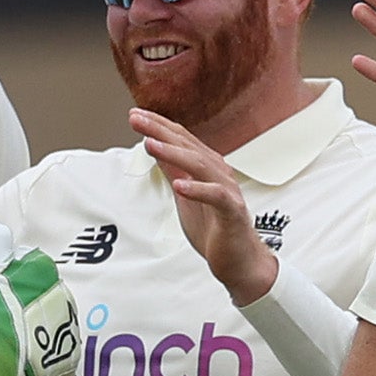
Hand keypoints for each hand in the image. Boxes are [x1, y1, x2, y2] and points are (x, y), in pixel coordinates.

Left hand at [129, 110, 275, 304]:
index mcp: (207, 167)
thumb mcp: (185, 193)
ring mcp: (227, 191)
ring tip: (151, 145)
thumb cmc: (215, 228)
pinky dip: (198, 189)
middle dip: (160, 131)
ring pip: (201, 165)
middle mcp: (219, 173)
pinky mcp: (232, 211)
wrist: (239, 261)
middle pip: (188, 146)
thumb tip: (154, 147)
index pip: (182, 139)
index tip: (135, 115)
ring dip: (174, 154)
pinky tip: (180, 185)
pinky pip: (216, 196)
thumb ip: (173, 170)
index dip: (158, 126)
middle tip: (136, 120)